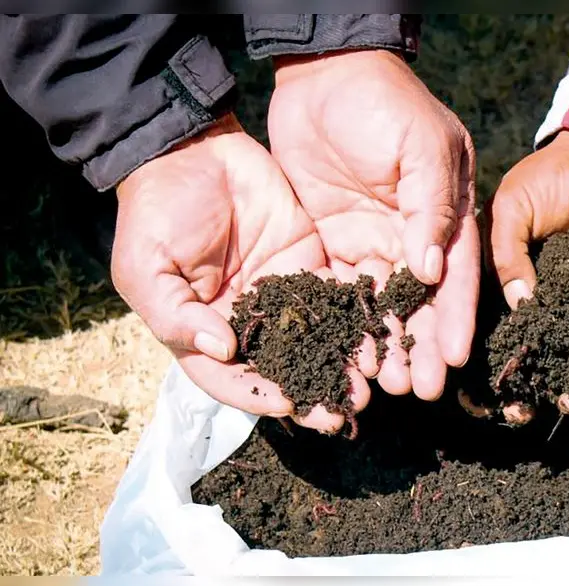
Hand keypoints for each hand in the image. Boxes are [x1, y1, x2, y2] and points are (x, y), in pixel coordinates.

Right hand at [112, 114, 364, 432]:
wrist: (191, 152)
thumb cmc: (155, 213)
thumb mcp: (147, 268)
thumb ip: (176, 315)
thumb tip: (222, 349)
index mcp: (203, 332)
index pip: (232, 378)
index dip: (258, 394)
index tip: (289, 403)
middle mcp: (248, 322)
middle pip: (283, 367)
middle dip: (314, 390)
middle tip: (346, 410)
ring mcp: (282, 294)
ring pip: (316, 338)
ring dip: (343, 361)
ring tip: (371, 379)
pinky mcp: (310, 264)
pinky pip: (336, 295)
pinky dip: (358, 316)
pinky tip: (380, 332)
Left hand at [267, 49, 477, 401]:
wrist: (322, 75)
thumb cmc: (383, 102)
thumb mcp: (421, 145)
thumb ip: (430, 206)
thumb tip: (433, 270)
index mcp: (448, 211)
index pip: (458, 273)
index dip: (455, 316)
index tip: (452, 357)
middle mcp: (416, 234)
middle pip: (422, 300)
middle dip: (421, 344)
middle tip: (420, 389)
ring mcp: (375, 241)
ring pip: (383, 304)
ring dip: (385, 343)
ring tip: (385, 385)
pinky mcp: (336, 243)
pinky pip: (342, 291)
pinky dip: (346, 324)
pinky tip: (346, 353)